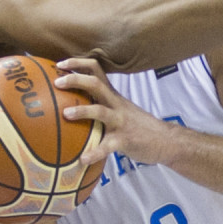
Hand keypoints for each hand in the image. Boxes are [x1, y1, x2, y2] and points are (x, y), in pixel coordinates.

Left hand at [54, 58, 179, 167]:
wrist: (165, 140)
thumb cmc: (138, 126)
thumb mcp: (120, 109)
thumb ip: (101, 104)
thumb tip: (73, 105)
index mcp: (113, 95)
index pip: (96, 70)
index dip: (78, 63)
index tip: (60, 64)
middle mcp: (116, 104)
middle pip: (95, 84)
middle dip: (75, 80)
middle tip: (57, 83)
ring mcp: (121, 121)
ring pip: (100, 111)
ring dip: (82, 111)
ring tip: (65, 114)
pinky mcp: (125, 140)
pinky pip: (107, 146)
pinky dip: (94, 153)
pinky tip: (82, 159)